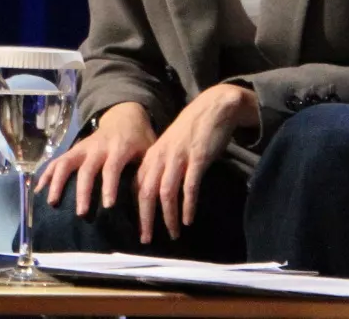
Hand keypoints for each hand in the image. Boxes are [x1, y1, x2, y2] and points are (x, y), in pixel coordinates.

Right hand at [34, 102, 157, 215]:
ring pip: (66, 163)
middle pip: (86, 169)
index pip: (112, 168)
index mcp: (119, 148)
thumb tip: (145, 204)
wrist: (125, 116)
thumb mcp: (149, 153)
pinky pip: (57, 161)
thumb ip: (146, 173)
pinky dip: (47, 174)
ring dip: (57, 182)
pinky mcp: (74, 149)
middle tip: (81, 213)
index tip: (108, 206)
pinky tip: (39, 190)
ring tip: (52, 202)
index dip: (109, 187)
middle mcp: (97, 147)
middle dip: (82, 192)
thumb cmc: (140, 140)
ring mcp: (82, 147)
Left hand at [135, 83, 257, 242]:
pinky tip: (188, 219)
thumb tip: (154, 194)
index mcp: (152, 156)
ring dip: (168, 217)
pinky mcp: (197, 159)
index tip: (139, 228)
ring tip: (173, 234)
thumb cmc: (191, 132)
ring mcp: (178, 158)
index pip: (136, 186)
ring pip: (166, 193)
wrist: (212, 108)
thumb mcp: (170, 148)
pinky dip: (187, 205)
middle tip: (146, 239)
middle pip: (145, 193)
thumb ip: (161, 167)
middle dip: (145, 219)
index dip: (136, 209)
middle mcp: (160, 157)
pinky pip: (189, 186)